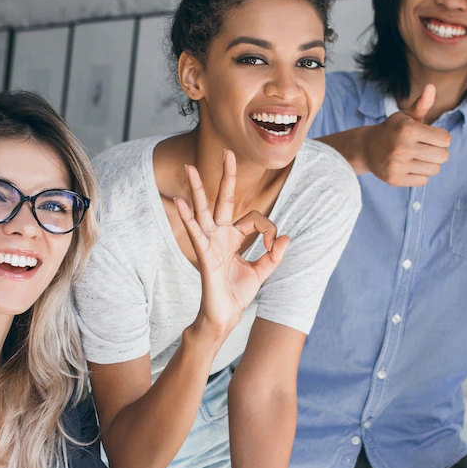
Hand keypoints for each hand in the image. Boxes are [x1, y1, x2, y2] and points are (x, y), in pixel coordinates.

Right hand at [174, 150, 289, 339]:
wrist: (225, 316)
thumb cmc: (237, 294)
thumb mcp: (261, 272)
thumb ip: (273, 255)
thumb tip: (286, 238)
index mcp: (234, 238)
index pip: (255, 218)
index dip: (269, 230)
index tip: (274, 246)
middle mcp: (220, 235)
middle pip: (222, 199)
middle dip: (225, 176)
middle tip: (227, 152)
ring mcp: (210, 243)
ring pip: (204, 209)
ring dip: (197, 188)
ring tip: (189, 167)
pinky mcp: (204, 254)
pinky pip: (195, 231)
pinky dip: (187, 217)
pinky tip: (180, 202)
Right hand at [362, 83, 451, 186]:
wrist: (366, 148)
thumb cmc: (392, 130)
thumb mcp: (405, 116)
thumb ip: (421, 104)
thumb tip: (431, 87)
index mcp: (408, 129)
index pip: (445, 139)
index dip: (442, 138)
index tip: (432, 137)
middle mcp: (402, 147)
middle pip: (443, 156)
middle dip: (438, 152)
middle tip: (426, 148)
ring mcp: (398, 165)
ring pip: (434, 169)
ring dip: (429, 164)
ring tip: (417, 157)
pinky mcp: (395, 179)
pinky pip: (423, 181)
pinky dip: (419, 175)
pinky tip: (409, 167)